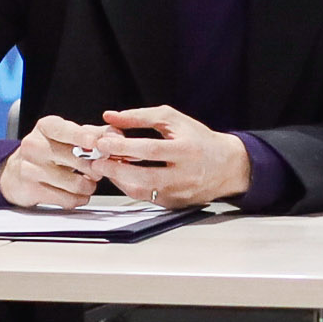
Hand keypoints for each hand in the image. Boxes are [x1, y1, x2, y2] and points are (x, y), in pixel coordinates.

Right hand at [0, 115, 104, 209]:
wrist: (14, 173)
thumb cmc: (47, 151)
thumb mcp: (65, 135)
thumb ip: (93, 133)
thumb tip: (116, 135)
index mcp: (46, 127)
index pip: (65, 130)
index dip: (82, 137)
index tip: (95, 143)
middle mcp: (35, 146)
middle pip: (77, 159)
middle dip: (96, 167)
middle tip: (98, 170)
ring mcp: (31, 169)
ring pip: (75, 183)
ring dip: (89, 186)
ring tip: (88, 182)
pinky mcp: (32, 191)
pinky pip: (68, 199)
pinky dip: (80, 199)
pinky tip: (77, 193)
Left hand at [93, 105, 252, 207]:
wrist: (227, 167)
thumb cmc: (199, 140)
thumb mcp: (174, 120)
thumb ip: (141, 116)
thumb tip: (110, 117)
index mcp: (187, 150)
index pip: (151, 150)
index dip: (124, 147)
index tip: (103, 142)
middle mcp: (184, 175)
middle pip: (144, 177)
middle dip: (115, 169)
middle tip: (96, 160)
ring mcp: (179, 193)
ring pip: (142, 192)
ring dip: (118, 179)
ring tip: (105, 165)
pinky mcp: (174, 205)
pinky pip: (145, 198)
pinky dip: (129, 186)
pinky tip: (121, 174)